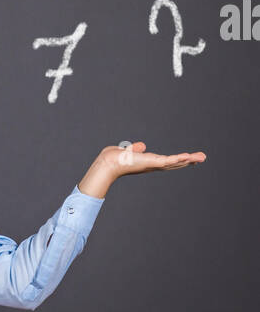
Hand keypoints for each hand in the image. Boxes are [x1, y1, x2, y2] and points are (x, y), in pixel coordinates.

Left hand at [78, 141, 205, 197]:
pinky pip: (168, 161)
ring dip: (189, 160)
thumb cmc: (114, 158)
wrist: (108, 163)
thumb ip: (136, 149)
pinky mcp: (151, 162)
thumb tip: (141, 146)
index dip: (179, 161)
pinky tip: (188, 157)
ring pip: (175, 163)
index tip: (190, 158)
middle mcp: (153, 165)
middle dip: (189, 161)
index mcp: (149, 162)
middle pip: (175, 164)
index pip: (167, 162)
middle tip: (202, 158)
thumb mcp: (128, 152)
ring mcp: (153, 164)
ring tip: (201, 157)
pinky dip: (178, 159)